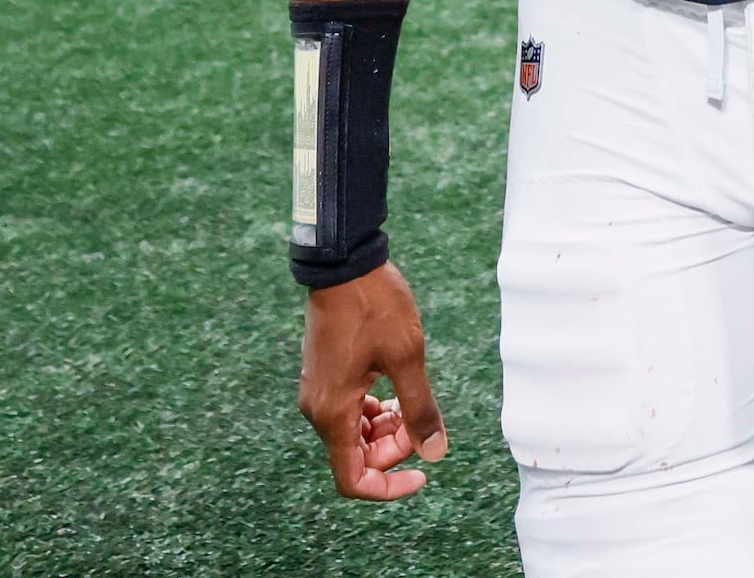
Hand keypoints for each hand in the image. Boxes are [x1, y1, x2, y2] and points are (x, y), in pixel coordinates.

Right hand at [301, 265, 447, 501]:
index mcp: (333, 412)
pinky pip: (349, 410)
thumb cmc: (375, 307)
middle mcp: (318, 408)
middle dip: (394, 449)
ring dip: (387, 429)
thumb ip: (420, 409)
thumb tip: (435, 453)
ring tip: (412, 400)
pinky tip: (397, 391)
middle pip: (356, 456)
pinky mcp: (324, 376)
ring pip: (354, 433)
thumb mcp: (407, 358)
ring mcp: (318, 391)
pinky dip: (375, 411)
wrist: (344, 265)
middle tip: (422, 420)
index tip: (421, 475)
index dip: (387, 487)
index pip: (353, 479)